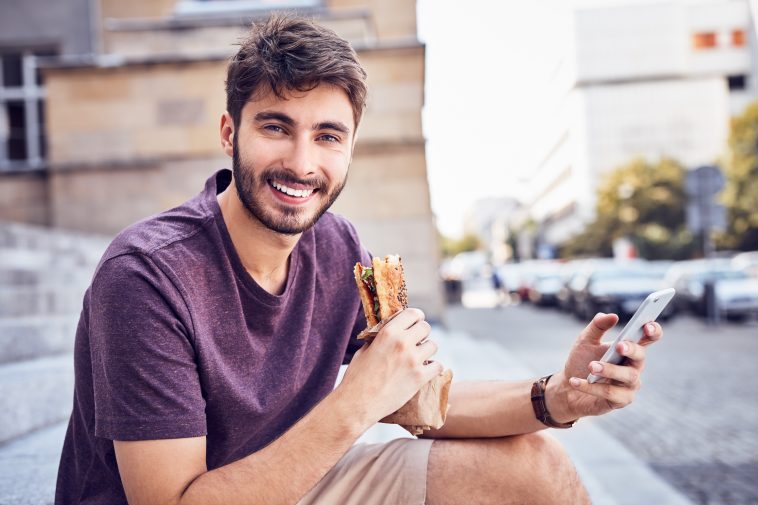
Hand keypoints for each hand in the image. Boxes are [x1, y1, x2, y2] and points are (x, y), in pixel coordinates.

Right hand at [338, 308, 443, 424]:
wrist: (357, 404)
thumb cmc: (356, 377)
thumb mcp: (364, 350)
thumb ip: (379, 338)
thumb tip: (390, 331)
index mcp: (388, 332)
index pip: (413, 313)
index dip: (416, 317)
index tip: (415, 323)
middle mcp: (403, 343)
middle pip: (426, 327)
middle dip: (421, 333)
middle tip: (416, 341)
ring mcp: (413, 360)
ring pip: (433, 345)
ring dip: (427, 350)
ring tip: (419, 357)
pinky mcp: (419, 378)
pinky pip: (438, 366)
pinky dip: (433, 368)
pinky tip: (426, 370)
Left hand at [547, 313, 662, 421]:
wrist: (567, 387)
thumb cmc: (581, 361)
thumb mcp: (585, 340)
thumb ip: (597, 326)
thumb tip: (612, 316)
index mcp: (629, 348)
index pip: (649, 338)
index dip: (653, 331)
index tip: (647, 326)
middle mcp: (634, 366)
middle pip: (641, 357)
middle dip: (631, 350)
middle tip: (619, 346)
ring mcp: (629, 385)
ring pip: (628, 376)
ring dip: (609, 370)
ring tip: (592, 366)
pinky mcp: (621, 400)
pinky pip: (610, 393)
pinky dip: (591, 387)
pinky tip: (575, 381)